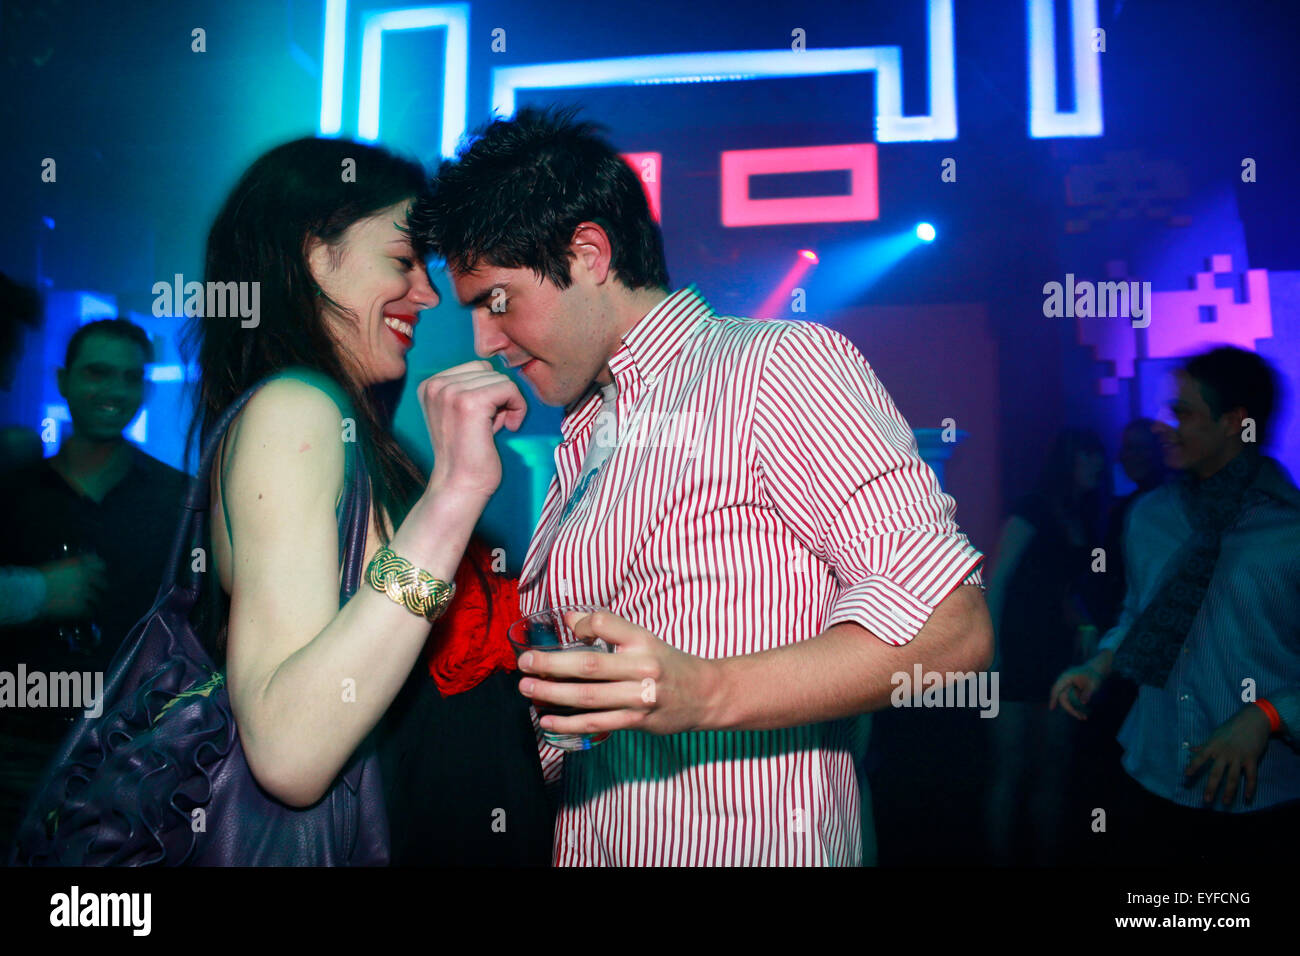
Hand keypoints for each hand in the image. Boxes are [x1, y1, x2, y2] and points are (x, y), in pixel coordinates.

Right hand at [37, 554, 107, 619]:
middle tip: (93, 595)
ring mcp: (85, 593)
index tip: (96, 576)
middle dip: (99, 589)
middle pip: (103, 583)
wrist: (27, 594)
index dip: (99, 570)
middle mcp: (86, 576)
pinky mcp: (81, 608)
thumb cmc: (34, 579)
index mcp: (79, 564)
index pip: (99, 564)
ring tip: (86, 607)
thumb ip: (67, 570)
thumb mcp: (53, 568)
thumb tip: (72, 576)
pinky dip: (86, 614)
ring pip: (98, 599)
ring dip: (93, 603)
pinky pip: (90, 612)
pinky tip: (81, 615)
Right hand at [418, 360, 526, 497]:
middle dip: (497, 396)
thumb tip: (503, 374)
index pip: (475, 367)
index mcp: (429, 385)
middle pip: (487, 370)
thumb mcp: (460, 412)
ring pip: (500, 379)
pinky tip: (508, 428)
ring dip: (507, 404)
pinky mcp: (470, 402)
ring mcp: (451, 392)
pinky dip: (517, 408)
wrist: (459, 486)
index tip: (484, 419)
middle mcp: (435, 384)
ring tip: (495, 429)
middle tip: (492, 425)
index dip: (489, 392)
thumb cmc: (466, 455)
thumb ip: (472, 389)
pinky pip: (509, 388)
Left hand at [516, 609, 718, 736]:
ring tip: (527, 689)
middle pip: (589, 664)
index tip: (570, 630)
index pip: (605, 624)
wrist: (706, 695)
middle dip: (551, 664)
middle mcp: (642, 667)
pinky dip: (568, 723)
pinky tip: (547, 720)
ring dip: (553, 694)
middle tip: (524, 663)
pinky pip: (596, 724)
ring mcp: (639, 697)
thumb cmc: (670, 664)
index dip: (582, 625)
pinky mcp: (636, 721)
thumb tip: (569, 619)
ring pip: (588, 697)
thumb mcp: (644, 639)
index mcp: (643, 641)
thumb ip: (609, 630)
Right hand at [1048, 663, 1103, 718]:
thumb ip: (1087, 693)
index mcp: (1066, 677)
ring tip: (1083, 717)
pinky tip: (1083, 714)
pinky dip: (1076, 708)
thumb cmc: (1094, 675)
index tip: (1052, 708)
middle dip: (1070, 709)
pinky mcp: (1071, 691)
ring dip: (1073, 710)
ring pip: (1067, 701)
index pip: (1057, 688)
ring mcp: (1067, 687)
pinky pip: (1071, 701)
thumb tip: (1083, 703)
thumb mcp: (1093, 684)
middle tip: (1081, 717)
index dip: (1053, 698)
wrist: (1096, 670)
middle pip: (1062, 698)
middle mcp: (1064, 682)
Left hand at [1184, 705, 1271, 805]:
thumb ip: (1204, 745)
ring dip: (1229, 792)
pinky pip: (1251, 776)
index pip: (1201, 757)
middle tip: (1206, 800)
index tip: (1186, 774)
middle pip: (1216, 773)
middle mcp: (1225, 753)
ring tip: (1224, 802)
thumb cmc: (1232, 726)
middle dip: (1211, 787)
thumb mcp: (1215, 734)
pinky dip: (1250, 787)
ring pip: (1233, 778)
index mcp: (1214, 745)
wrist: (1253, 719)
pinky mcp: (1252, 759)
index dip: (1194, 765)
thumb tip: (1190, 750)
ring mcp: (1239, 757)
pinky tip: (1247, 797)